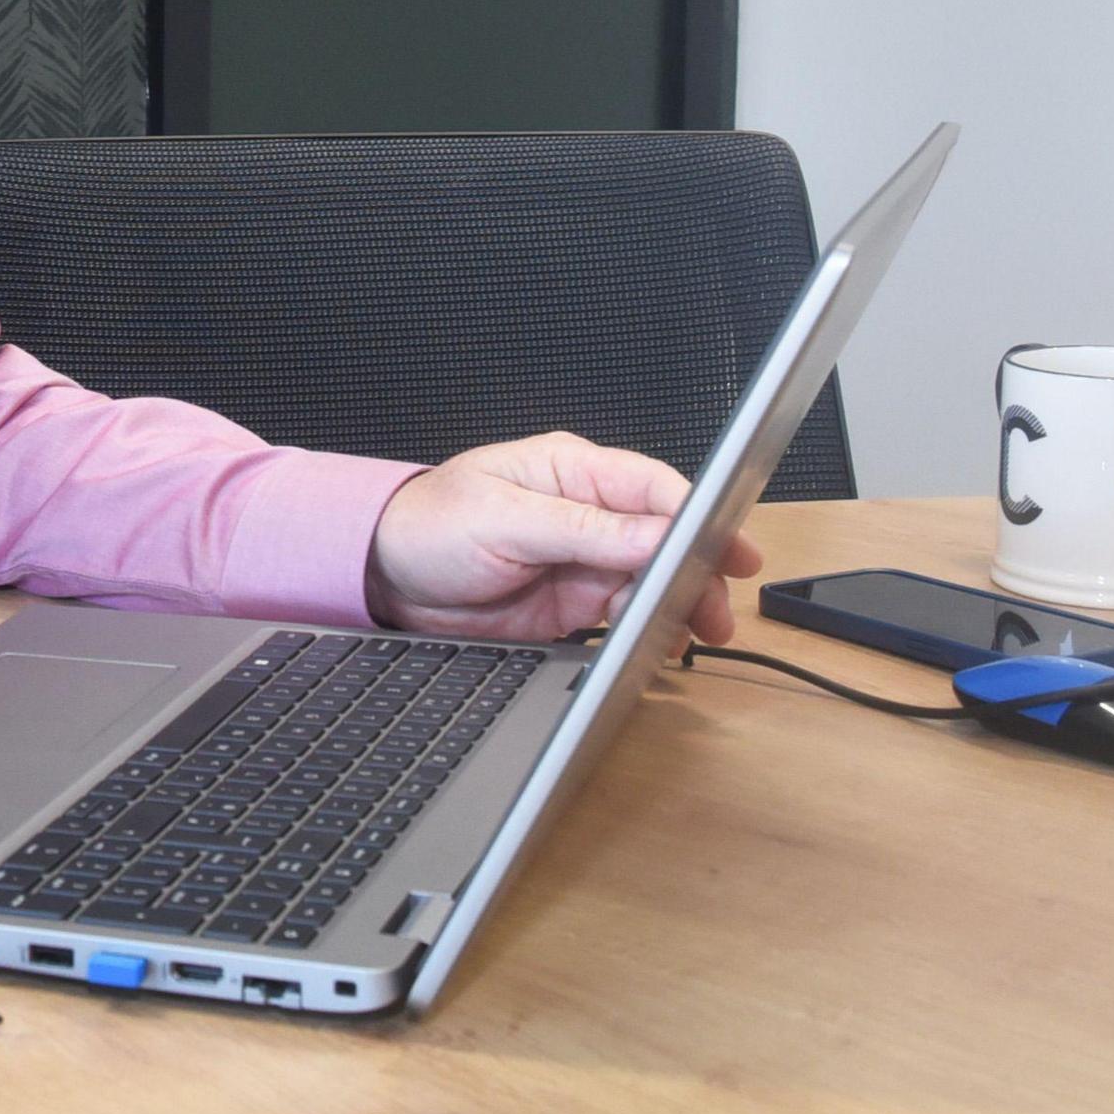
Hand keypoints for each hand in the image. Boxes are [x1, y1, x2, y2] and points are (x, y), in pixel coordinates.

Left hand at [361, 432, 763, 643]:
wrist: (384, 579)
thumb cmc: (429, 525)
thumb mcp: (504, 520)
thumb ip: (583, 529)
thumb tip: (657, 533)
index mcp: (572, 472)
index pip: (652, 487)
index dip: (697, 514)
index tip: (728, 546)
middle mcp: (587, 513)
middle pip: (665, 537)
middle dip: (696, 569)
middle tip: (715, 608)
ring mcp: (584, 560)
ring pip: (654, 578)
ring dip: (677, 602)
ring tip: (695, 631)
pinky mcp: (575, 604)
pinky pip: (628, 613)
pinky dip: (648, 628)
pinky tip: (658, 642)